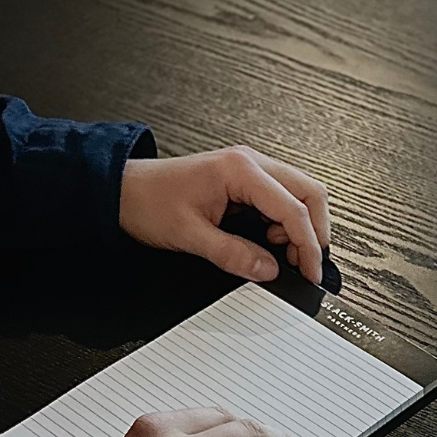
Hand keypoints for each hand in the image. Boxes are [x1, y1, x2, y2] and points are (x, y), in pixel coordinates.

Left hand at [120, 145, 329, 284]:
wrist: (122, 190)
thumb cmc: (148, 202)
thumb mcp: (190, 236)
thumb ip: (233, 255)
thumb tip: (268, 270)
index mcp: (240, 170)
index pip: (293, 208)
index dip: (308, 245)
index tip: (310, 272)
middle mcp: (250, 163)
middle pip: (310, 192)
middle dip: (315, 231)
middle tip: (306, 264)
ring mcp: (250, 169)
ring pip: (300, 193)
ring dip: (302, 226)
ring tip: (284, 254)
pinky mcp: (245, 180)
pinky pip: (283, 197)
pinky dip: (287, 222)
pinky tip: (271, 241)